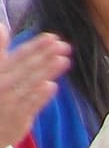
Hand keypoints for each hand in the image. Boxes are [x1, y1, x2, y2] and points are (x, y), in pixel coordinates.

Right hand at [0, 27, 69, 147]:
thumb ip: (0, 53)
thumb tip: (2, 27)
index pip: (19, 57)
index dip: (35, 46)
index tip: (51, 37)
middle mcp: (2, 86)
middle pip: (27, 69)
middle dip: (45, 56)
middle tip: (63, 45)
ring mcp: (10, 103)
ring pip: (31, 85)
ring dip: (47, 72)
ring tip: (63, 60)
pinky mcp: (18, 119)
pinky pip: (30, 106)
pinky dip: (39, 96)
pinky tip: (51, 85)